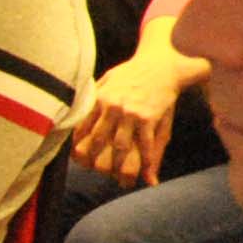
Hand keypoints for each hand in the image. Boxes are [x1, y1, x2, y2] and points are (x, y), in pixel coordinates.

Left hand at [70, 43, 200, 187]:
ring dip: (118, 166)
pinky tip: (147, 173)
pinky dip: (147, 161)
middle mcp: (113, 107)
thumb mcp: (108, 80)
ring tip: (119, 179)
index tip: (80, 160)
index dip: (79, 148)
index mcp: (100, 99)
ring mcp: (132, 113)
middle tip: (98, 173)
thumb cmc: (133, 73)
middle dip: (96, 161)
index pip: (83, 129)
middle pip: (99, 141)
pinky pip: (145, 144)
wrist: (162, 64)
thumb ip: (93, 98)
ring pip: (120, 146)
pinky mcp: (150, 117)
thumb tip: (81, 113)